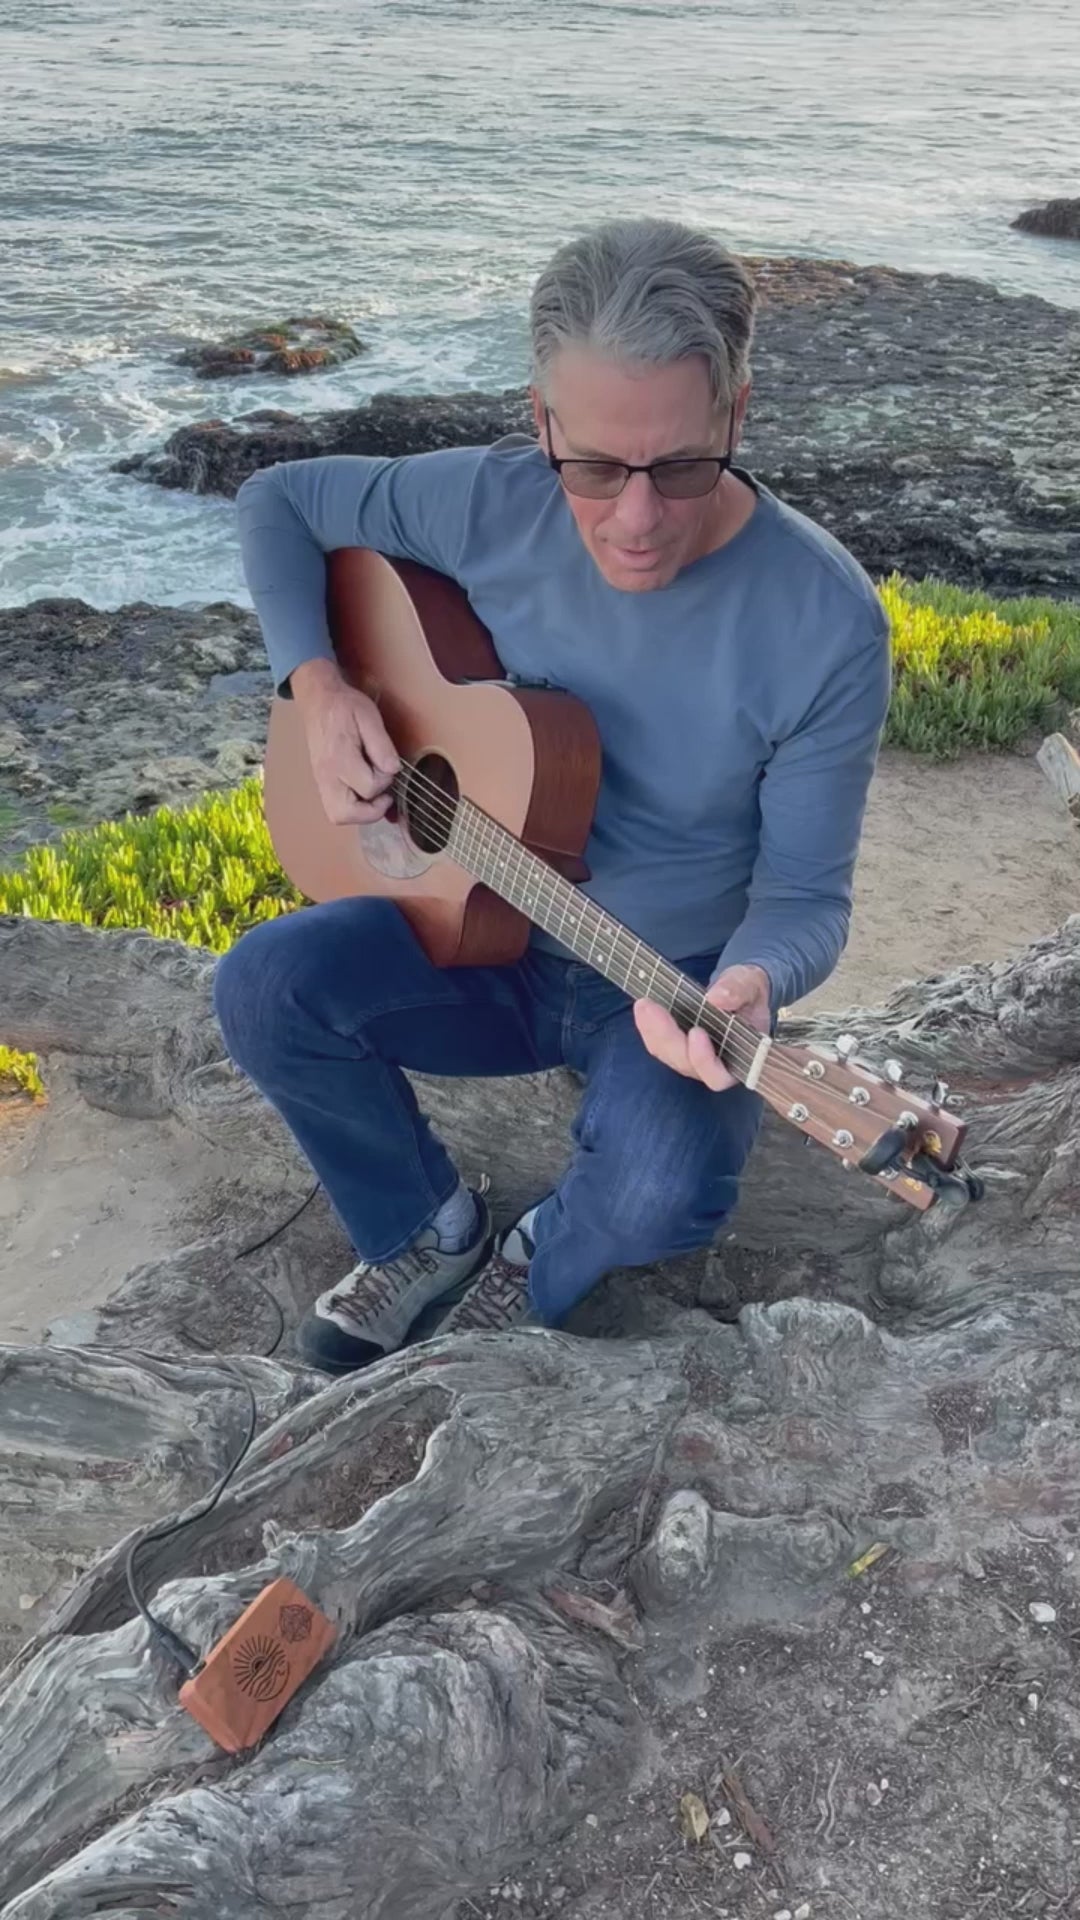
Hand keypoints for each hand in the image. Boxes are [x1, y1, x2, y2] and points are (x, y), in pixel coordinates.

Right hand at [290, 658, 399, 825]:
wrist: (319, 700)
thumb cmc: (345, 706)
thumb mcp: (369, 717)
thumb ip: (382, 745)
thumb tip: (393, 770)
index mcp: (340, 757)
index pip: (368, 787)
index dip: (386, 781)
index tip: (389, 766)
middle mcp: (327, 775)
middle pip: (344, 814)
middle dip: (371, 811)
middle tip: (385, 794)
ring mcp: (322, 781)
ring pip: (338, 815)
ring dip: (361, 814)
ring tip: (376, 796)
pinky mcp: (323, 783)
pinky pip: (336, 808)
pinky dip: (354, 810)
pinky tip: (368, 797)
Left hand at [633, 963, 771, 1091]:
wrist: (740, 989)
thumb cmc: (748, 991)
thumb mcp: (750, 983)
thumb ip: (738, 990)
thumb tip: (716, 998)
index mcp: (741, 1058)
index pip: (720, 1075)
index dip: (705, 1060)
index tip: (696, 1032)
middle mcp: (715, 1066)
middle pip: (687, 1065)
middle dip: (667, 1038)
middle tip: (651, 1008)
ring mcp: (694, 1059)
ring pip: (669, 1056)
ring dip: (653, 1032)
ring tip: (644, 1004)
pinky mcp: (679, 1048)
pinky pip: (660, 1045)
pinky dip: (649, 1028)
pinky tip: (643, 1008)